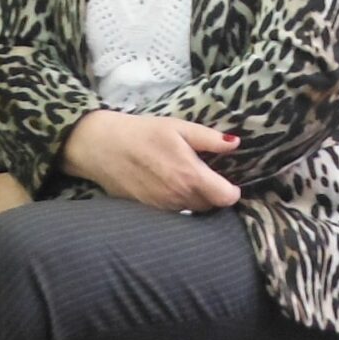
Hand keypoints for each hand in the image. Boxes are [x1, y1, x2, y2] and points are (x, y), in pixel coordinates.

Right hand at [61, 111, 241, 212]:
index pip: (226, 198)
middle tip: (208, 176)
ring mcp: (163, 207)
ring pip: (192, 210)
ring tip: (187, 178)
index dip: (232, 191)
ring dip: (197, 199)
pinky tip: (169, 185)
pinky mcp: (149, 211)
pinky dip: (178, 202)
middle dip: (215, 194)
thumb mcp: (179, 127)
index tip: (230, 181)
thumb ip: (209, 138)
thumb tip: (235, 144)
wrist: (102, 147)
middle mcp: (179, 197)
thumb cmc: (143, 133)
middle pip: (211, 206)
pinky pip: (174, 212)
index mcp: (190, 176)